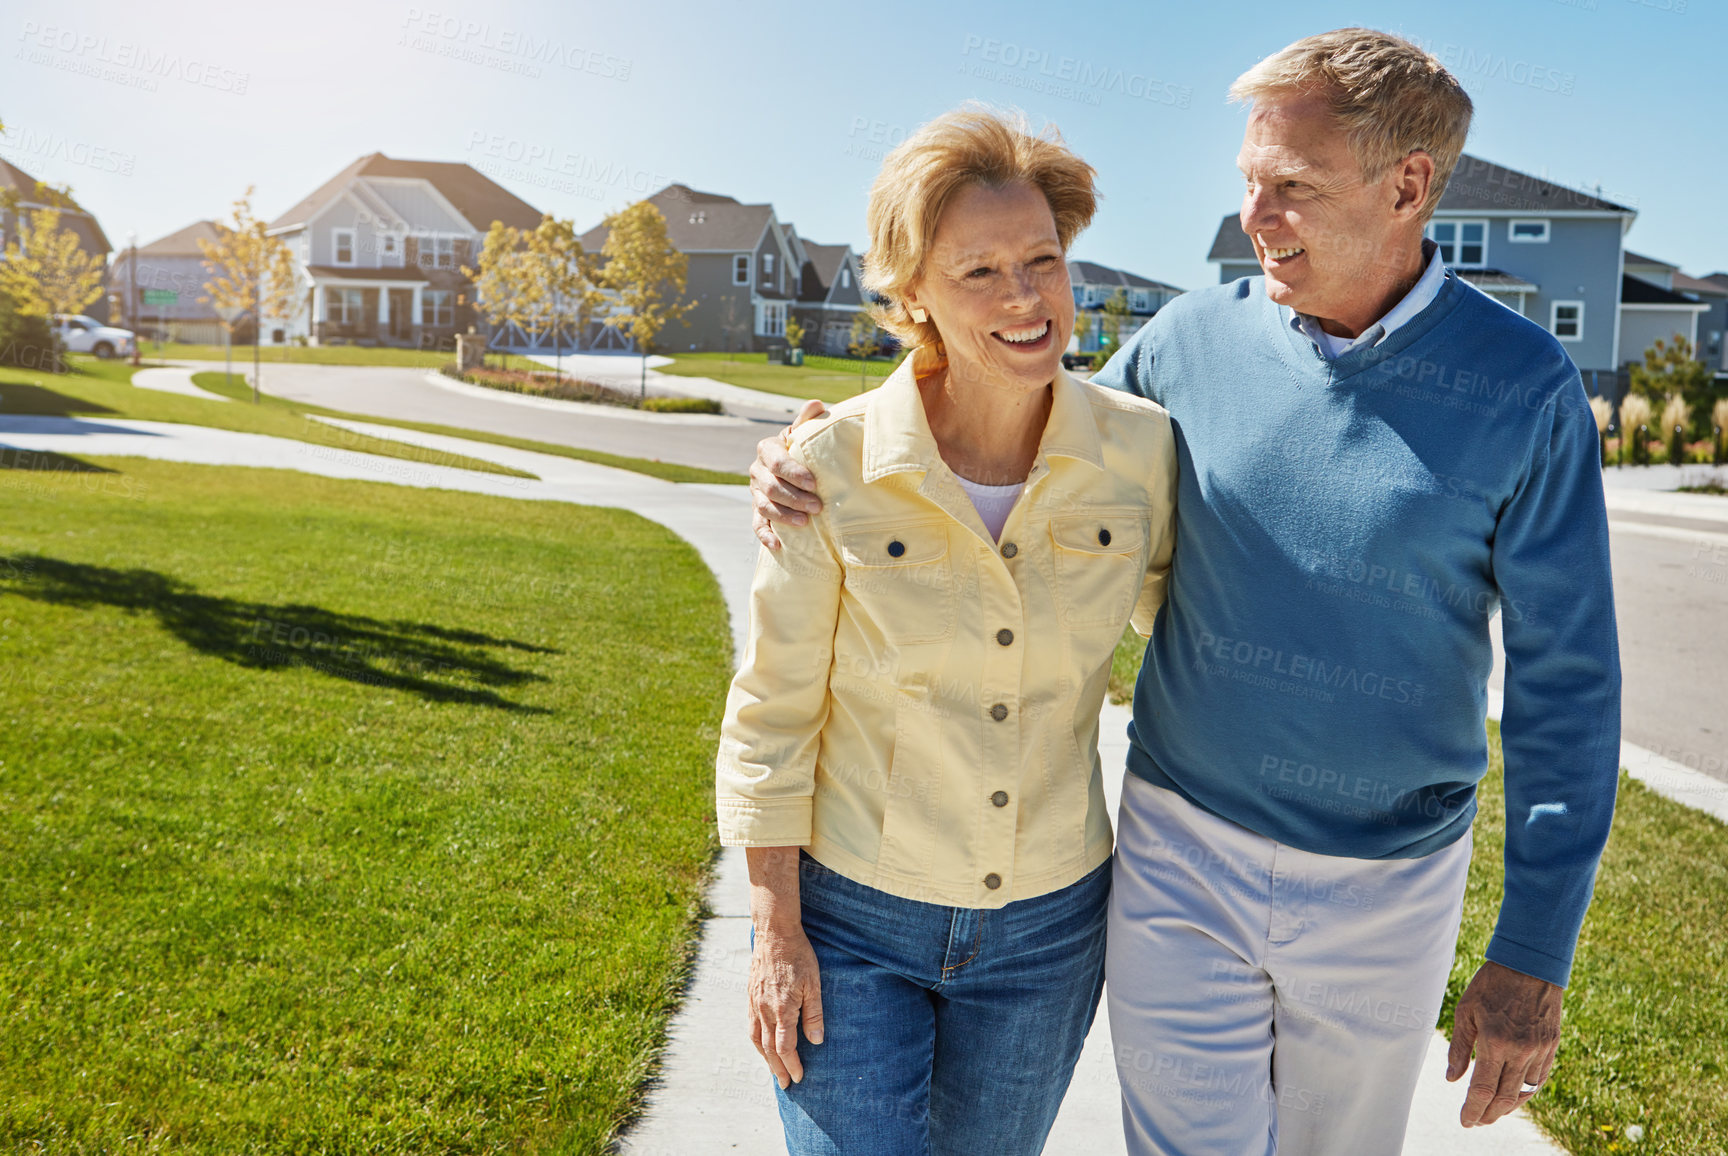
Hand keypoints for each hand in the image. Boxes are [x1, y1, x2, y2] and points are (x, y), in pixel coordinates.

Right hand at [748, 922, 824, 1088]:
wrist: (774, 932)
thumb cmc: (798, 955)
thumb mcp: (814, 983)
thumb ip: (814, 1013)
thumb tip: (816, 1040)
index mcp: (782, 1009)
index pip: (785, 1047)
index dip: (792, 1064)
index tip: (799, 1078)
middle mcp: (764, 1009)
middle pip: (768, 1048)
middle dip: (777, 1068)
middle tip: (785, 1084)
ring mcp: (754, 1002)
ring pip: (756, 1038)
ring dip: (764, 1057)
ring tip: (772, 1069)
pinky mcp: (750, 994)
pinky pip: (750, 1024)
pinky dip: (755, 1040)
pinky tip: (760, 1042)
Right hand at [751, 399, 826, 548]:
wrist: (791, 466)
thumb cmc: (801, 448)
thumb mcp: (802, 434)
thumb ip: (807, 421)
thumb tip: (818, 404)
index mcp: (767, 449)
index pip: (777, 462)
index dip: (794, 473)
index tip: (813, 483)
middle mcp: (758, 470)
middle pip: (771, 487)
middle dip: (794, 497)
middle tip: (817, 507)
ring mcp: (755, 492)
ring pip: (764, 505)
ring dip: (783, 515)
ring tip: (804, 523)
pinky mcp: (757, 510)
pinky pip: (756, 524)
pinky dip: (765, 535)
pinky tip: (778, 545)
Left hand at [1447, 960, 1563, 1126]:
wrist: (1530, 964)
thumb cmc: (1491, 984)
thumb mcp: (1465, 1011)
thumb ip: (1460, 1048)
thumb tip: (1452, 1078)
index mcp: (1495, 1042)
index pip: (1482, 1089)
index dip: (1472, 1110)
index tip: (1464, 1121)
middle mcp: (1520, 1051)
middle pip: (1504, 1098)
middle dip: (1488, 1115)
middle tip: (1476, 1122)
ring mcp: (1539, 1050)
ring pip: (1524, 1092)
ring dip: (1508, 1107)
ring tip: (1492, 1113)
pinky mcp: (1552, 1046)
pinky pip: (1539, 1079)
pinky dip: (1525, 1092)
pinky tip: (1514, 1096)